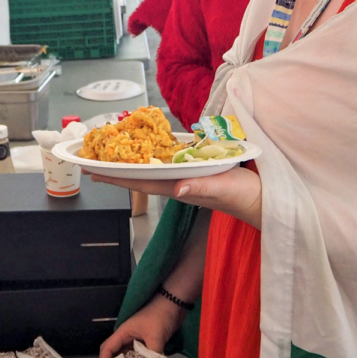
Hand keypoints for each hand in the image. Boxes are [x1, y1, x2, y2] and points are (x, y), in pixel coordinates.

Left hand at [90, 165, 262, 229]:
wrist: (266, 203)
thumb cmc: (246, 196)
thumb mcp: (224, 189)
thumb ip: (201, 188)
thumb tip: (176, 188)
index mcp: (180, 187)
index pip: (140, 181)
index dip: (116, 177)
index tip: (93, 172)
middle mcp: (179, 184)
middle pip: (140, 177)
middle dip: (115, 171)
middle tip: (91, 164)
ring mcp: (188, 180)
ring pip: (152, 171)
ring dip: (130, 165)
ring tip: (112, 159)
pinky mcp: (199, 175)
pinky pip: (169, 166)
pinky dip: (154, 159)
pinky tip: (149, 154)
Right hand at [98, 294, 184, 357]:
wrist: (174, 303)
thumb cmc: (160, 316)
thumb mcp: (155, 337)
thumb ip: (152, 357)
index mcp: (123, 333)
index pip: (107, 349)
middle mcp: (127, 337)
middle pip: (114, 354)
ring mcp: (137, 339)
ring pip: (127, 356)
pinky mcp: (147, 342)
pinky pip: (139, 356)